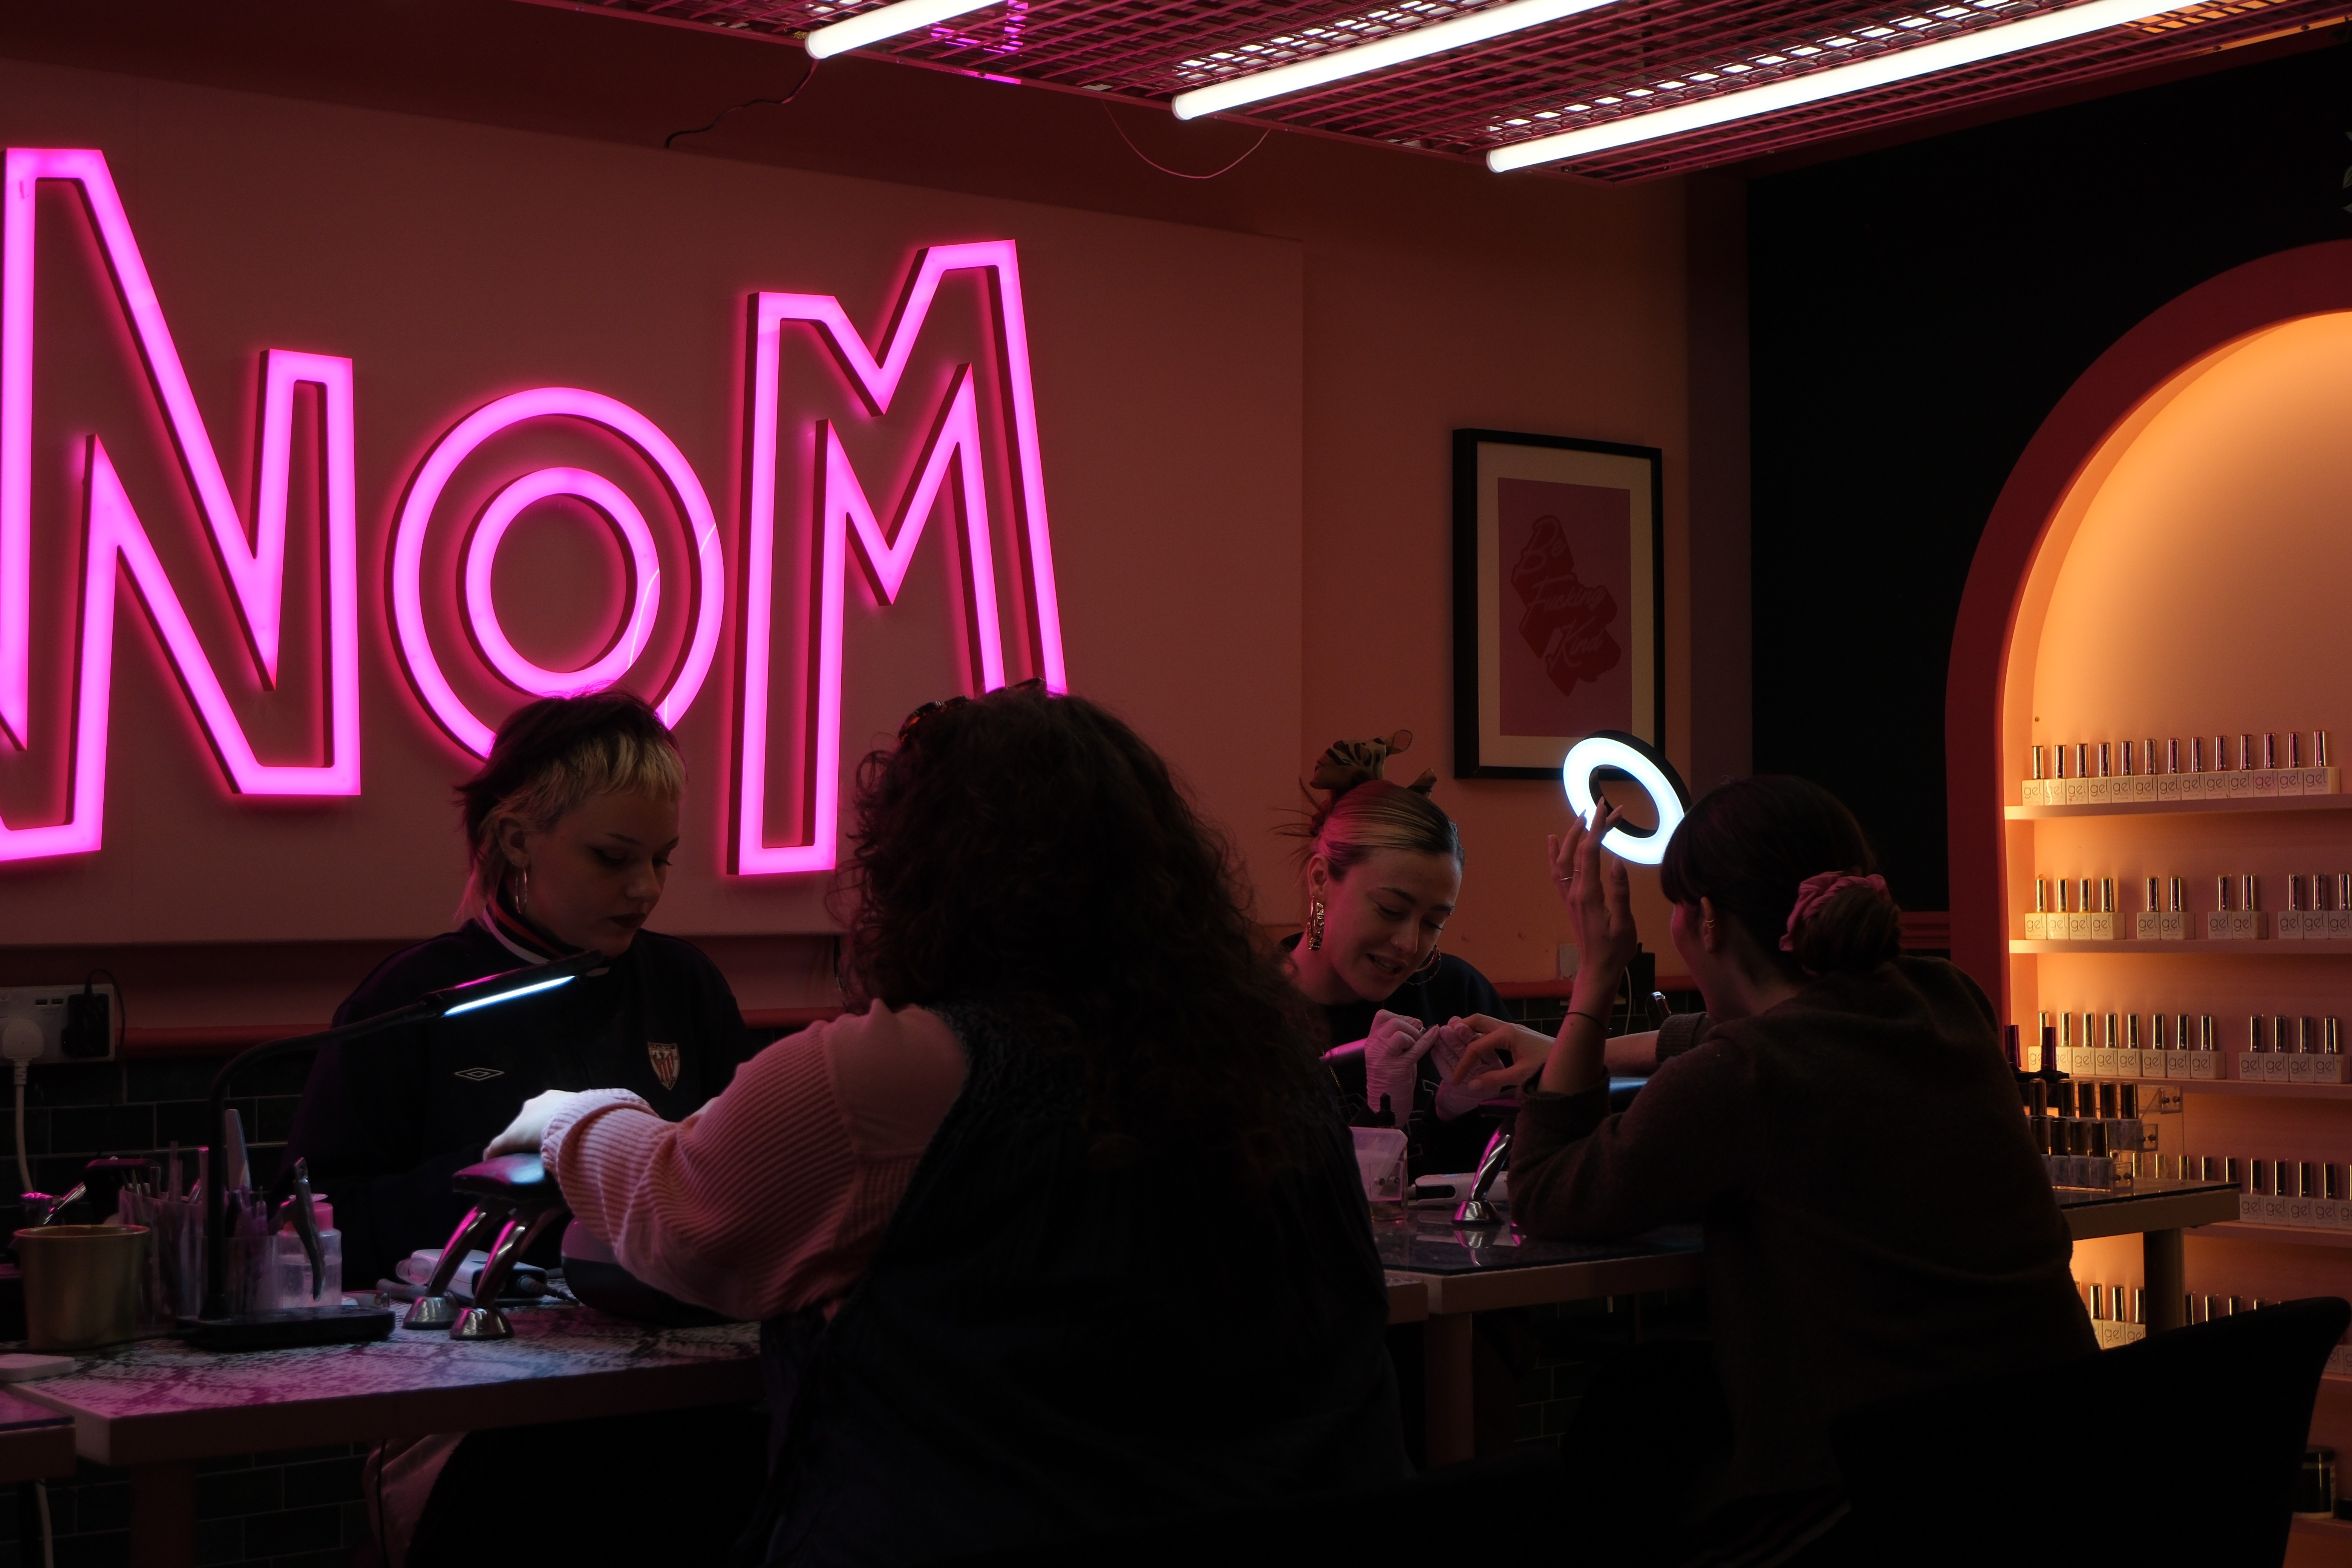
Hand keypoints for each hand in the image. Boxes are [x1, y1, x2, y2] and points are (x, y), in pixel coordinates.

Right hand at [483, 1089, 593, 1159]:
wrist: (573, 1123)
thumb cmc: (537, 1129)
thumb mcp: (511, 1139)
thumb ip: (497, 1147)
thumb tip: (486, 1156)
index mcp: (530, 1105)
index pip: (523, 1123)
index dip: (522, 1139)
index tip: (526, 1154)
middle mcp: (550, 1098)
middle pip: (542, 1120)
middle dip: (542, 1134)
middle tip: (544, 1155)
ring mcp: (570, 1101)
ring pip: (561, 1120)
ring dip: (560, 1132)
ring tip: (563, 1150)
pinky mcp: (588, 1107)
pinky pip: (579, 1122)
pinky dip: (576, 1131)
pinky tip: (578, 1144)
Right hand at [1362, 1009, 1432, 1120]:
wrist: (1385, 1108)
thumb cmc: (1390, 1080)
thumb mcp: (1388, 1055)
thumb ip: (1398, 1039)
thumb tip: (1417, 1023)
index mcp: (1371, 1042)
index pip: (1382, 1016)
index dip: (1400, 1016)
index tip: (1412, 1025)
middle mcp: (1374, 1048)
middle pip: (1393, 1022)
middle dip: (1410, 1026)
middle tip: (1416, 1038)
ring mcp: (1383, 1058)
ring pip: (1400, 1032)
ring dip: (1414, 1036)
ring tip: (1416, 1047)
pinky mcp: (1397, 1069)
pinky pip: (1414, 1049)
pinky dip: (1426, 1041)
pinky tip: (1434, 1035)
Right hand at [1434, 1014, 1550, 1119]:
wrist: (1573, 1058)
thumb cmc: (1548, 1066)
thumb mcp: (1521, 1075)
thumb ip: (1495, 1079)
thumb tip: (1471, 1084)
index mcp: (1506, 1034)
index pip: (1475, 1046)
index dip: (1463, 1064)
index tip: (1456, 1081)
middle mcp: (1507, 1027)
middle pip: (1477, 1021)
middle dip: (1459, 1028)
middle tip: (1445, 1039)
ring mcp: (1513, 1030)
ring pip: (1485, 1024)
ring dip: (1469, 1031)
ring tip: (1456, 1041)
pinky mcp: (1518, 1036)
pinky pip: (1493, 1032)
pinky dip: (1481, 1037)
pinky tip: (1478, 1050)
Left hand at [1549, 803, 1638, 1007]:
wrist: (1598, 969)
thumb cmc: (1616, 949)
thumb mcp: (1625, 923)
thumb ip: (1620, 892)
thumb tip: (1616, 861)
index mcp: (1589, 894)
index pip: (1590, 851)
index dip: (1599, 827)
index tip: (1609, 808)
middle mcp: (1574, 891)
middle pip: (1579, 850)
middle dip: (1592, 826)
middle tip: (1608, 808)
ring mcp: (1569, 896)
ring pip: (1564, 858)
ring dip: (1572, 834)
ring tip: (1583, 816)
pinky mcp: (1569, 901)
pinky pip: (1556, 872)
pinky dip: (1553, 853)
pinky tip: (1552, 840)